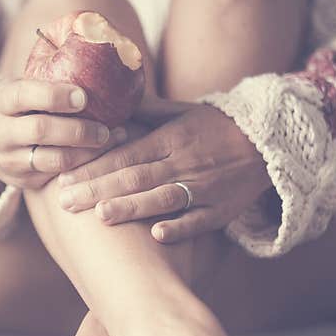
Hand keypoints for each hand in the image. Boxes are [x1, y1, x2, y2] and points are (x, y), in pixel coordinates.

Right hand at [0, 79, 125, 188]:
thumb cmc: (22, 107)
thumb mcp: (24, 88)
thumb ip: (53, 75)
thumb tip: (107, 46)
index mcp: (2, 101)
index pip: (23, 95)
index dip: (53, 95)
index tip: (84, 96)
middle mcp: (1, 132)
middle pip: (39, 130)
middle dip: (77, 129)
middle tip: (107, 127)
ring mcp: (10, 160)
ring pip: (52, 160)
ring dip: (87, 152)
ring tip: (113, 140)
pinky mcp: (23, 182)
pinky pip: (57, 178)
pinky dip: (83, 167)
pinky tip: (104, 157)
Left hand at [55, 100, 271, 242]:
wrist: (271, 143)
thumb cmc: (219, 128)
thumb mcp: (185, 111)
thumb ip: (148, 112)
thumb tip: (112, 101)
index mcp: (171, 138)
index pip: (124, 154)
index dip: (94, 166)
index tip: (64, 177)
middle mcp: (185, 162)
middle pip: (136, 177)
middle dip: (98, 190)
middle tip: (65, 202)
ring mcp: (204, 188)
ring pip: (163, 198)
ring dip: (131, 207)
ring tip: (100, 216)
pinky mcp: (221, 210)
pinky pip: (198, 220)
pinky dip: (179, 227)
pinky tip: (156, 234)